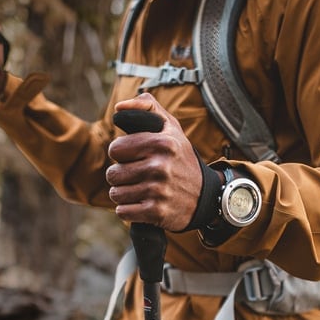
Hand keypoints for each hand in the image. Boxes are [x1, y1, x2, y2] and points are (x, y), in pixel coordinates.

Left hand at [107, 94, 205, 231]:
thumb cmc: (181, 159)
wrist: (207, 197)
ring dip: (124, 194)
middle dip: (121, 176)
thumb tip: (118, 107)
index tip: (134, 157)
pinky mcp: (156, 212)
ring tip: (141, 190)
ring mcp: (158, 191)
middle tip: (138, 176)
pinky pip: (123, 211)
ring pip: (115, 194)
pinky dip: (129, 210)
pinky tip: (143, 204)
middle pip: (113, 173)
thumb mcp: (172, 128)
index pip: (115, 148)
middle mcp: (161, 166)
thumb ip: (147, 108)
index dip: (122, 154)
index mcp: (163, 143)